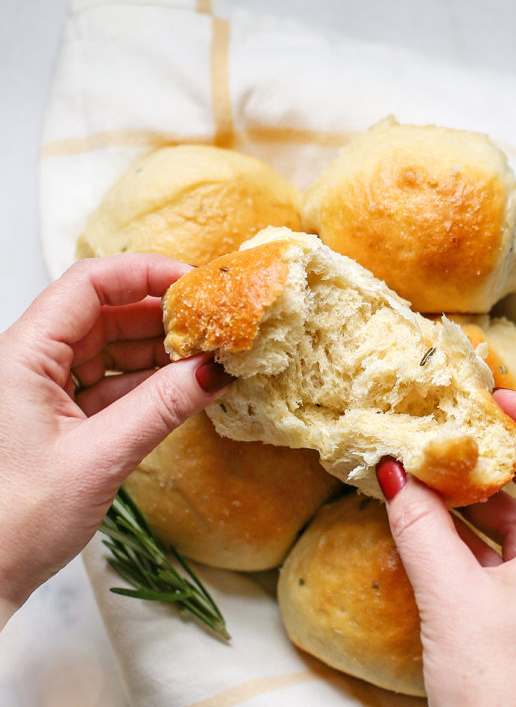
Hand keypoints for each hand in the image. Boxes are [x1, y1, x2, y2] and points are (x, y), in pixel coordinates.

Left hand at [0, 255, 231, 616]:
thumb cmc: (12, 522)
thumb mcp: (99, 457)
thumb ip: (162, 407)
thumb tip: (215, 369)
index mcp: (24, 355)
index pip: (89, 285)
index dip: (144, 273)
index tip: (195, 285)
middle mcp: (33, 361)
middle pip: (106, 312)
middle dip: (162, 316)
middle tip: (214, 326)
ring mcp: (48, 388)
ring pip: (113, 348)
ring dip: (160, 352)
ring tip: (208, 358)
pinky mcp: (63, 415)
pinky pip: (113, 383)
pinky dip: (150, 383)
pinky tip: (184, 388)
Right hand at [376, 390, 515, 705]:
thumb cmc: (499, 691)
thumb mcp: (450, 597)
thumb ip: (419, 526)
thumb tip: (391, 470)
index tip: (495, 401)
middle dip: (514, 447)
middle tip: (467, 428)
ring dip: (492, 488)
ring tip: (445, 470)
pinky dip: (484, 527)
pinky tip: (443, 521)